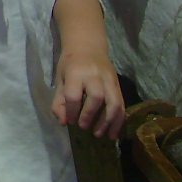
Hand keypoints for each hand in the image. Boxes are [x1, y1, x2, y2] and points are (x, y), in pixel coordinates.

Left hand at [50, 0, 124, 138]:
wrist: (87, 46)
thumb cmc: (70, 64)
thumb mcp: (60, 79)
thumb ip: (60, 101)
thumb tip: (63, 122)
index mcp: (76, 72)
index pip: (73, 95)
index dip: (71, 111)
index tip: (70, 121)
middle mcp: (94, 75)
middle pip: (96, 97)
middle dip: (90, 115)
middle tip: (84, 127)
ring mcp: (109, 79)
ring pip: (114, 102)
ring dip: (108, 121)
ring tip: (101, 135)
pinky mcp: (118, 84)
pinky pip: (122, 104)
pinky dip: (119, 120)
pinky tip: (113, 132)